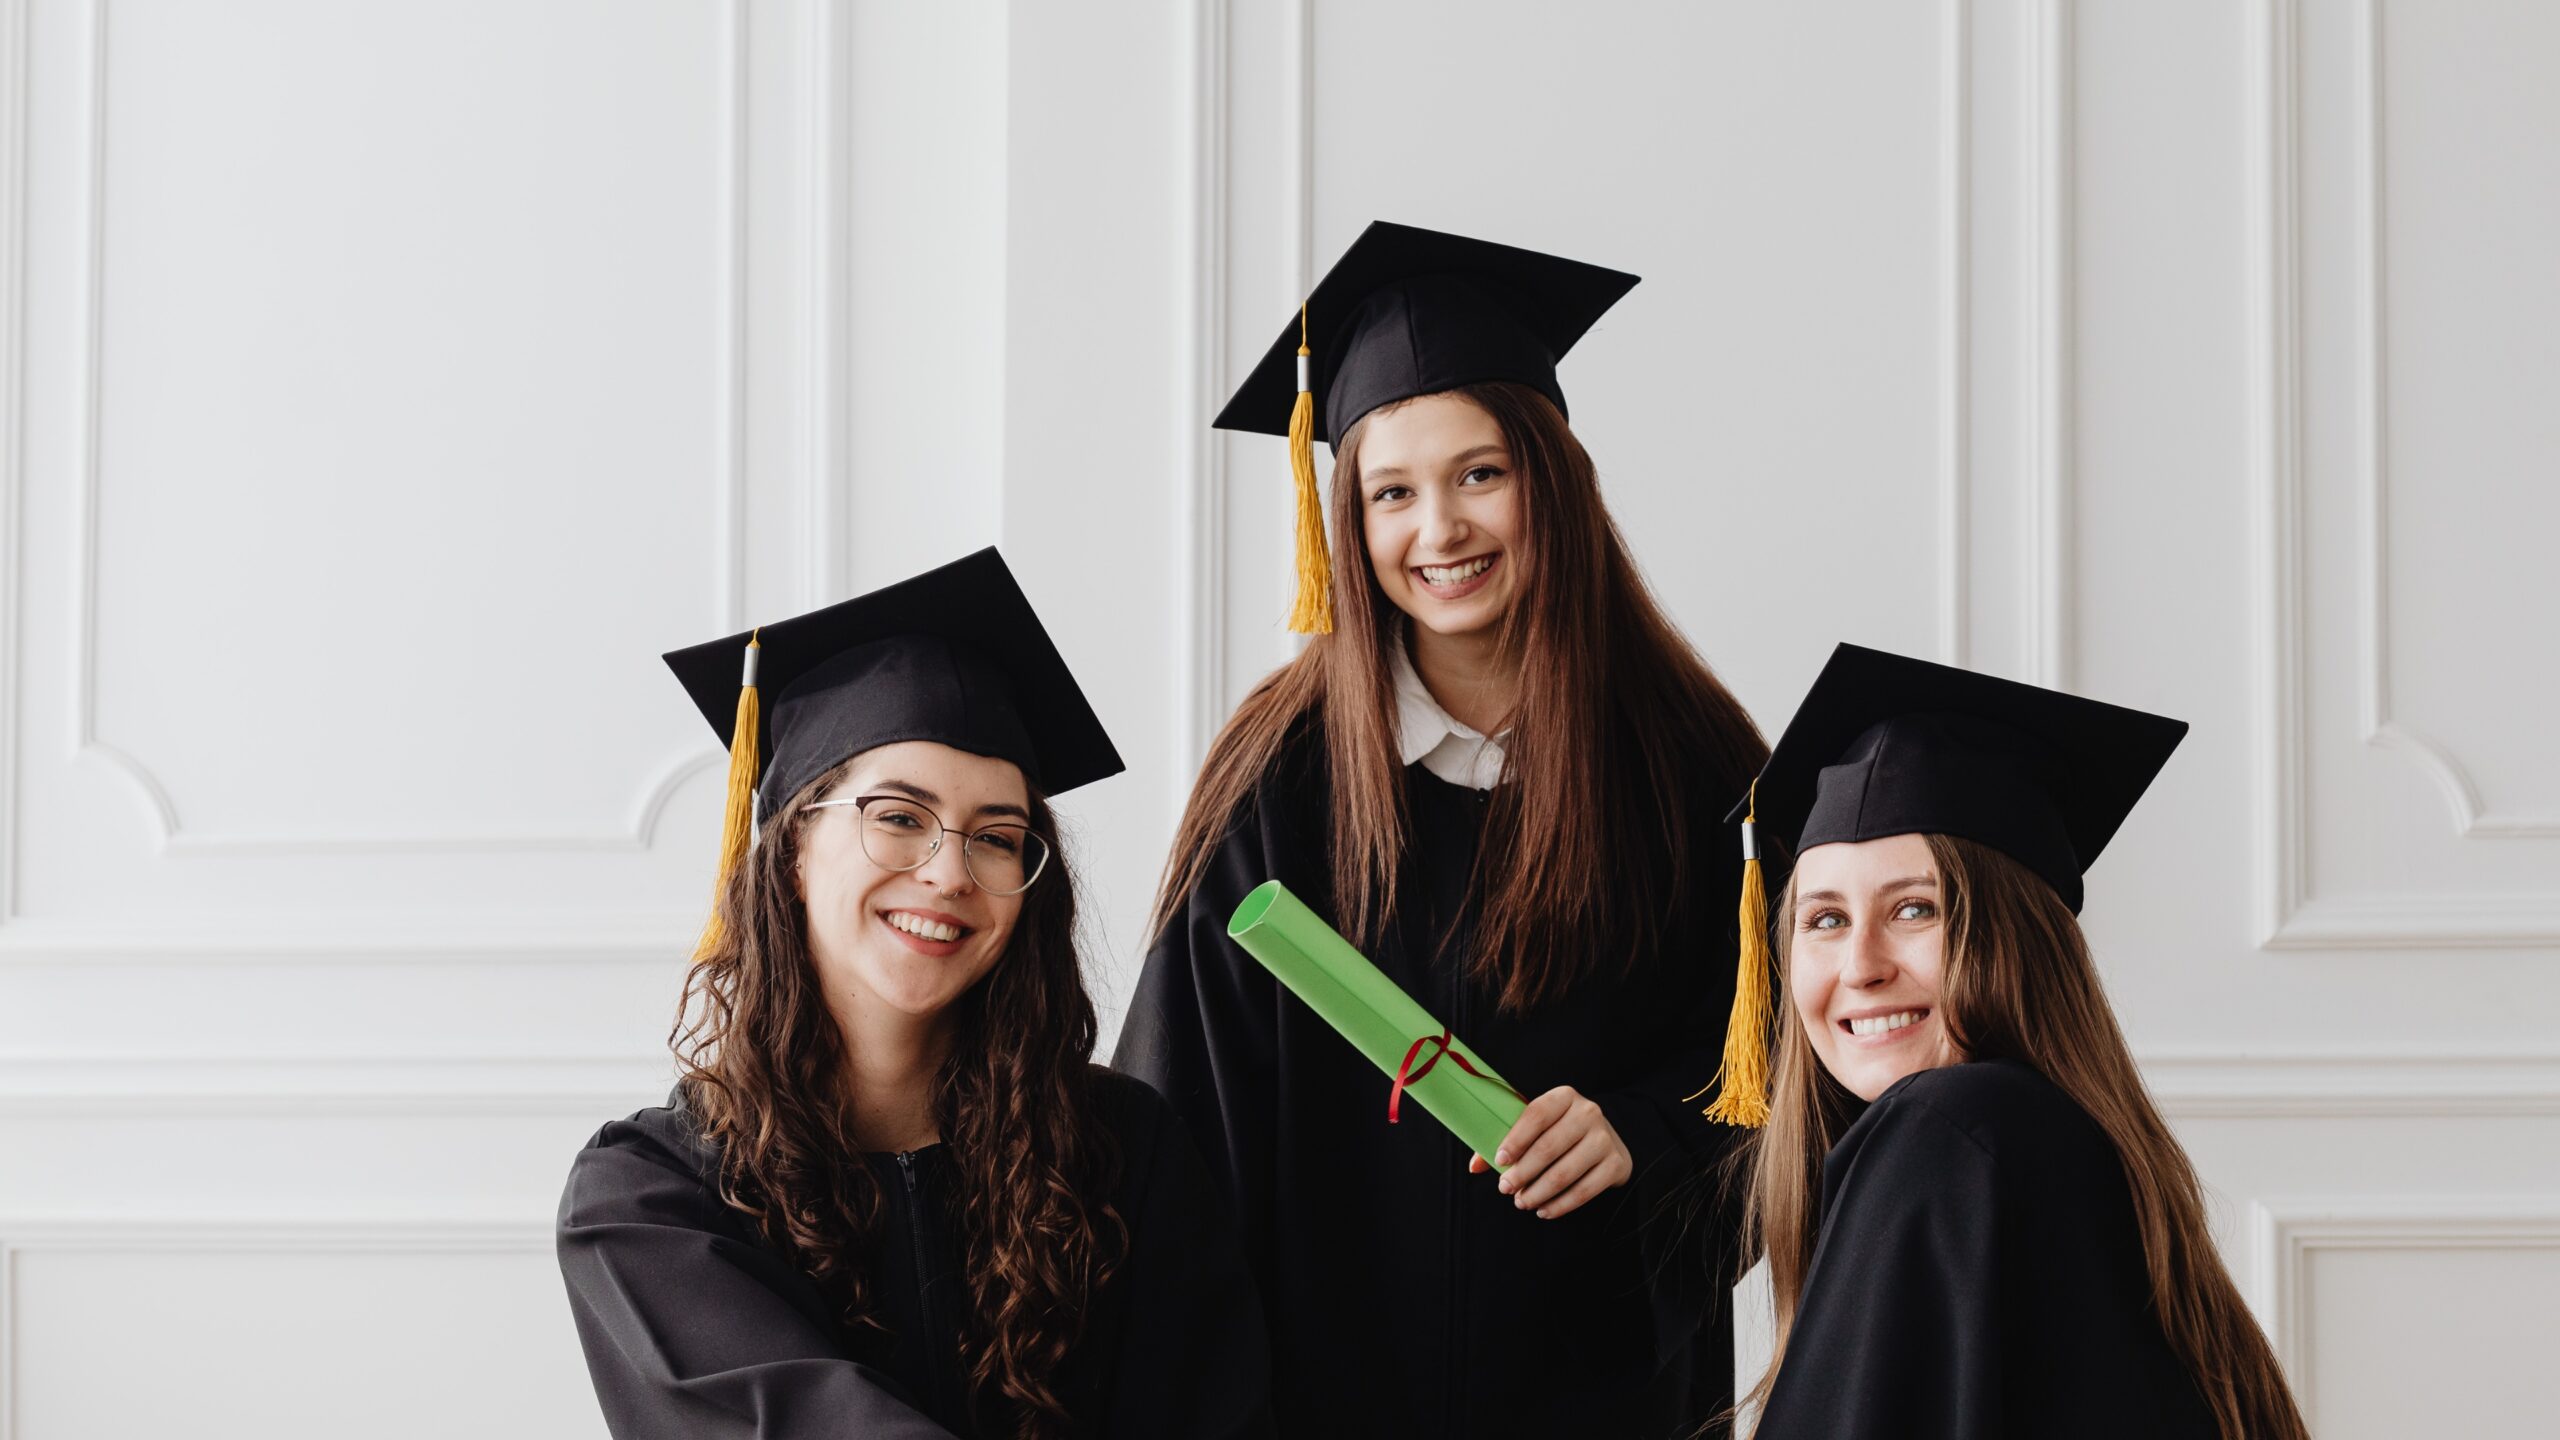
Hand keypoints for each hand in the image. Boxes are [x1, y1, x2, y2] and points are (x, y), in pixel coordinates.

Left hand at [1466, 1085, 1631, 1219]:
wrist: (1606, 1138)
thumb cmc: (1559, 1131)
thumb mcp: (1537, 1126)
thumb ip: (1506, 1141)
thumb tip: (1474, 1166)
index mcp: (1564, 1096)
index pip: (1536, 1115)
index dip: (1515, 1139)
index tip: (1499, 1160)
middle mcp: (1588, 1113)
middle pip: (1548, 1147)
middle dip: (1523, 1172)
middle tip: (1505, 1188)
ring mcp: (1605, 1138)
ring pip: (1565, 1172)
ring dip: (1538, 1192)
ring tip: (1522, 1202)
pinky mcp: (1616, 1164)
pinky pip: (1585, 1191)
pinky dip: (1561, 1205)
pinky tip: (1544, 1210)